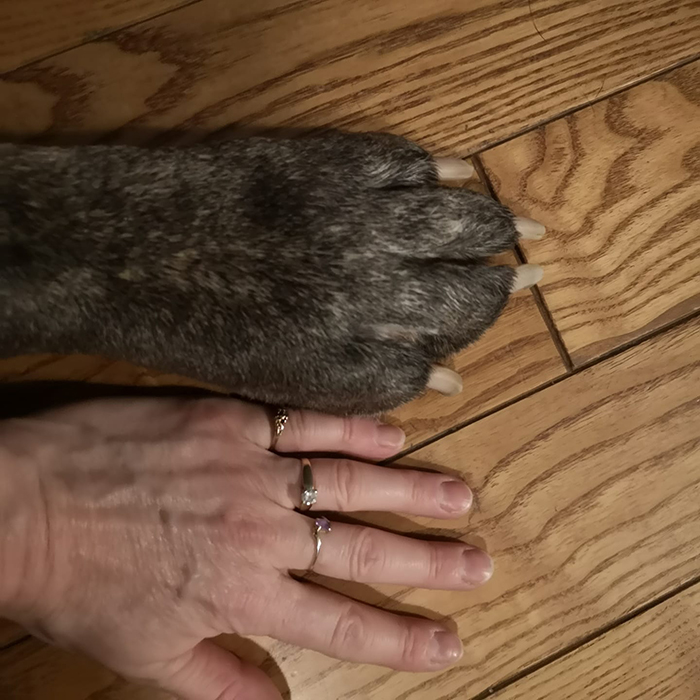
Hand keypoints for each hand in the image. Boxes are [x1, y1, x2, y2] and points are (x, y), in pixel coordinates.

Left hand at [0, 397, 490, 699]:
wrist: (25, 501)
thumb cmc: (81, 582)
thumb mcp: (146, 655)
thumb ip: (221, 681)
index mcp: (245, 595)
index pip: (344, 624)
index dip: (403, 638)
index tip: (451, 643)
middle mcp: (262, 534)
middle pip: (364, 549)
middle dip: (429, 563)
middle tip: (481, 563)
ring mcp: (251, 471)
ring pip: (350, 482)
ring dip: (411, 491)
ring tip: (461, 497)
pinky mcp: (231, 422)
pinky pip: (306, 424)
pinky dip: (353, 429)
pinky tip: (394, 434)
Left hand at [2, 132, 543, 413]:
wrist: (132, 248)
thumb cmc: (198, 327)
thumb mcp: (281, 380)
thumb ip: (366, 384)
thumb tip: (447, 380)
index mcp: (346, 359)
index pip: (438, 360)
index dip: (463, 349)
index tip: (474, 337)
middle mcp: (366, 295)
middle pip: (467, 296)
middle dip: (500, 292)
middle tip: (523, 279)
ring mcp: (355, 224)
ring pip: (460, 225)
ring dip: (499, 228)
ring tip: (523, 229)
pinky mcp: (334, 167)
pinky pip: (413, 166)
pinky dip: (444, 174)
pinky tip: (462, 180)